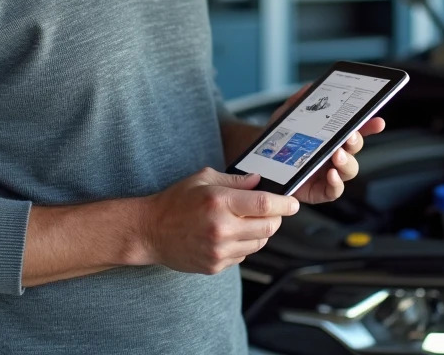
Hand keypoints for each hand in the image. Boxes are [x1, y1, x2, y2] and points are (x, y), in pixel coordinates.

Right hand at [137, 167, 298, 274]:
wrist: (150, 231)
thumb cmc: (175, 201)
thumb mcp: (203, 179)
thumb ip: (235, 180)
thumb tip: (259, 181)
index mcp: (219, 202)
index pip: (264, 204)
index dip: (284, 204)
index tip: (293, 203)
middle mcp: (221, 228)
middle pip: (268, 227)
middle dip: (275, 218)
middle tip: (271, 210)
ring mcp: (219, 250)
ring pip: (259, 243)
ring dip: (260, 232)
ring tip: (245, 221)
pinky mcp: (215, 265)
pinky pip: (244, 255)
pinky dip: (244, 244)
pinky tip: (229, 235)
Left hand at [268, 84, 386, 205]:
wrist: (258, 162)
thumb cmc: (277, 140)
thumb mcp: (286, 118)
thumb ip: (298, 103)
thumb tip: (309, 87)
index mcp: (331, 137)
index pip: (355, 130)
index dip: (369, 126)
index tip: (378, 121)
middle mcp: (333, 155)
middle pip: (355, 148)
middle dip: (356, 141)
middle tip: (349, 136)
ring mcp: (327, 173)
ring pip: (349, 169)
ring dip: (347, 162)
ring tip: (337, 155)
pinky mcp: (318, 191)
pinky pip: (334, 190)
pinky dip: (336, 183)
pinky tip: (331, 174)